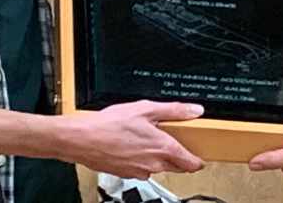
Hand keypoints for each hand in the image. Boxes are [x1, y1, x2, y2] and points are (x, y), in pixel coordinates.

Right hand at [63, 100, 204, 178]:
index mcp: (163, 148)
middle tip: (173, 141)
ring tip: (145, 138)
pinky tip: (131, 144)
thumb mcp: (146, 108)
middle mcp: (154, 164)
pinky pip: (141, 168)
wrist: (83, 139)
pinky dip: (141, 158)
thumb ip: (174, 110)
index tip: (200, 156)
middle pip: (176, 167)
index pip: (191, 163)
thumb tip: (195, 110)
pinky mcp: (126, 174)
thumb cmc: (110, 124)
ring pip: (157, 167)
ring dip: (156, 156)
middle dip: (178, 157)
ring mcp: (139, 172)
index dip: (197, 160)